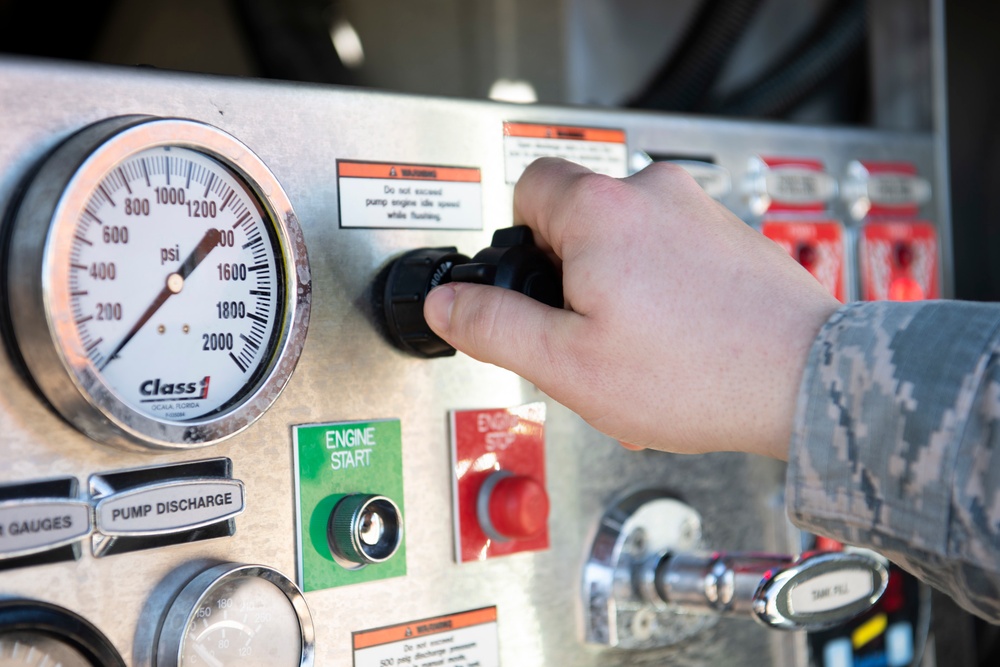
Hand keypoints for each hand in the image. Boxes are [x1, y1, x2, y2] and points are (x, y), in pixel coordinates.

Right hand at [424, 158, 839, 459]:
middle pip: (576, 219)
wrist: (805, 382)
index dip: (517, 241)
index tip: (532, 286)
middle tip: (583, 337)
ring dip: (615, 295)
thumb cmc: (698, 373)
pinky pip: (670, 257)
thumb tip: (448, 304)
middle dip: (569, 279)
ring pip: (625, 244)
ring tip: (633, 356)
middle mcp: (653, 194)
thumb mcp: (567, 363)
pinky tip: (671, 350)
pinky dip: (659, 298)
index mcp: (601, 210)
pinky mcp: (730, 238)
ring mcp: (699, 212)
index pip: (527, 186)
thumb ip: (493, 325)